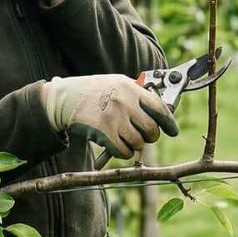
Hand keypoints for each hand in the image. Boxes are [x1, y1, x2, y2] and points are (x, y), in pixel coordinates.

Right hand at [41, 74, 178, 159]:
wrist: (64, 99)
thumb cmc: (92, 91)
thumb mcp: (116, 83)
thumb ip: (137, 94)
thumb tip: (161, 109)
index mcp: (131, 89)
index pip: (160, 108)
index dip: (169, 123)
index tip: (173, 131)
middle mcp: (125, 103)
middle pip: (151, 129)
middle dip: (150, 137)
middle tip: (144, 137)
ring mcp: (114, 118)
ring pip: (138, 143)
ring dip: (135, 145)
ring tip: (126, 139)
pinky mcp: (104, 133)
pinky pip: (124, 151)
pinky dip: (123, 153)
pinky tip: (117, 146)